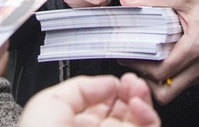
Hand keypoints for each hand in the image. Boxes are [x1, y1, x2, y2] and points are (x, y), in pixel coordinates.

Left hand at [19, 73, 159, 125]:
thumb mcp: (49, 103)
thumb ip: (80, 87)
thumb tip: (110, 82)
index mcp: (77, 126)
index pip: (104, 105)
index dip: (114, 88)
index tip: (119, 77)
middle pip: (125, 112)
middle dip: (132, 91)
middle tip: (132, 81)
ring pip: (141, 121)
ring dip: (143, 100)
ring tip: (137, 89)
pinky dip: (148, 117)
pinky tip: (138, 104)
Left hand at [118, 0, 198, 103]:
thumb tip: (129, 2)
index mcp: (195, 47)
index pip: (162, 71)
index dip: (139, 66)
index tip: (126, 56)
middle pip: (166, 90)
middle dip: (144, 79)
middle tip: (132, 62)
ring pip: (172, 91)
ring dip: (155, 81)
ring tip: (143, 62)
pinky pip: (180, 84)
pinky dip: (166, 77)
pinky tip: (157, 60)